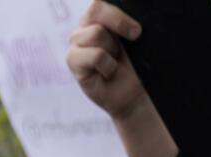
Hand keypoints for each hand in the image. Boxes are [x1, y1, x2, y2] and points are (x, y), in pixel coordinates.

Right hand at [68, 3, 150, 120]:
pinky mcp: (73, 61)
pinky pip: (94, 55)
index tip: (137, 28)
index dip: (119, 12)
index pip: (101, 1)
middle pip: (95, 9)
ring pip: (95, 33)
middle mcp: (85, 26)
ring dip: (113, 49)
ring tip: (115, 61)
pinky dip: (108, 65)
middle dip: (119, 22)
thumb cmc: (135, 65)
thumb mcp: (135, 39)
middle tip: (136, 37)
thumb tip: (129, 20)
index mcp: (100, 16)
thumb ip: (126, 23)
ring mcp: (77, 43)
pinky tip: (108, 73)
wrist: (133, 94)